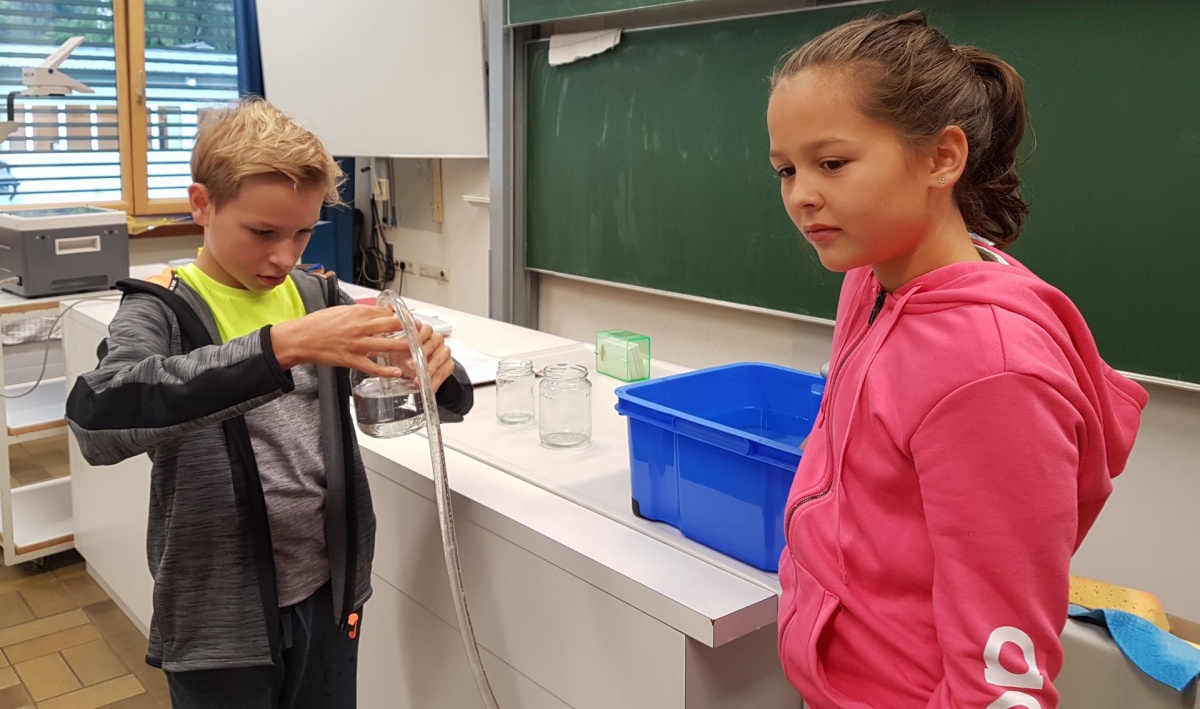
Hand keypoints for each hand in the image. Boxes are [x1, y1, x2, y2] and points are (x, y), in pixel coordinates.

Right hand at [271, 305, 412, 376]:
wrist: (301, 338)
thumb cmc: (319, 323)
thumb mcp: (342, 310)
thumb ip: (363, 312)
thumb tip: (382, 312)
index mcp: (358, 312)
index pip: (388, 313)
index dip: (404, 318)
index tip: (413, 322)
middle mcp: (359, 326)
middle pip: (392, 326)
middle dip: (410, 330)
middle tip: (422, 334)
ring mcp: (356, 344)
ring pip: (387, 345)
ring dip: (404, 349)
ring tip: (418, 352)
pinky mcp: (350, 359)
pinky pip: (371, 366)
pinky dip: (385, 371)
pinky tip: (397, 373)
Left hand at [401, 322, 455, 390]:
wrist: (415, 369)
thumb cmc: (404, 356)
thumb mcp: (398, 349)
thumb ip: (396, 344)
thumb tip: (386, 345)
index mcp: (425, 332)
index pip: (426, 329)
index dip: (418, 337)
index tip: (408, 346)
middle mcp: (437, 339)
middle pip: (433, 343)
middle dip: (421, 354)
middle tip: (409, 366)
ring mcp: (444, 351)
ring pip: (440, 358)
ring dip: (428, 370)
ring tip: (417, 381)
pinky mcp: (449, 364)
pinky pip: (444, 372)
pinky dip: (435, 381)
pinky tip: (428, 387)